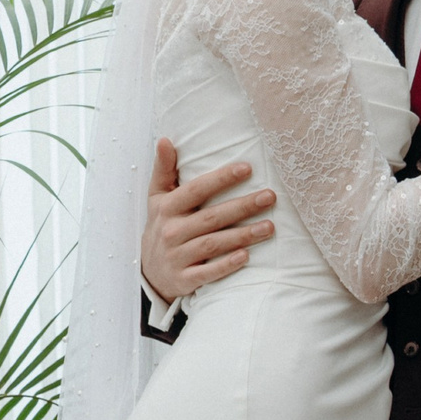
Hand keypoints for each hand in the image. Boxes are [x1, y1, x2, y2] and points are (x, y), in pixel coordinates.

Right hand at [139, 138, 273, 301]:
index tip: (247, 168)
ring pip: (213, 244)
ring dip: (242, 235)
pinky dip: (226, 265)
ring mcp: (177, 257)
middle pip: (211, 217)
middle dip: (242, 206)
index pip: (196, 190)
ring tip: (269, 226)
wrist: (150, 272)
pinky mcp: (184, 279)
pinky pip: (207, 272)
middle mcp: (171, 231)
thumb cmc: (162, 226)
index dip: (221, 179)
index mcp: (167, 208)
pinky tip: (246, 256)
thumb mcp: (157, 198)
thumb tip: (165, 140)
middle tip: (269, 197)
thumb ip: (164, 169)